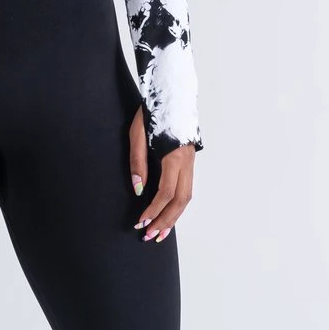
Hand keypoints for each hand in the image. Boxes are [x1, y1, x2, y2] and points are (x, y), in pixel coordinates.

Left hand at [128, 105, 194, 242]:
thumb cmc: (151, 112)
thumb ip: (137, 162)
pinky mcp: (190, 160)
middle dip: (165, 221)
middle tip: (150, 236)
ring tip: (160, 232)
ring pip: (187, 197)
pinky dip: (178, 204)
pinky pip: (187, 188)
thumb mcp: (137, 134)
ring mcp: (191, 161)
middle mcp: (187, 161)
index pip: (166, 192)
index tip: (141, 222)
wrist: (169, 93)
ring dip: (174, 216)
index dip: (154, 210)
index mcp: (174, 156)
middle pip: (181, 201)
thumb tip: (138, 190)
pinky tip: (168, 213)